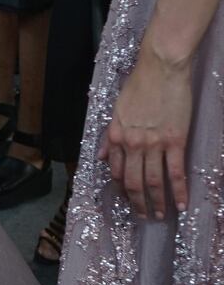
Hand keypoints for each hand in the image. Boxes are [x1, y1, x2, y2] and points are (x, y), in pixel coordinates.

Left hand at [99, 46, 191, 219]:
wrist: (160, 68)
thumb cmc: (139, 85)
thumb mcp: (117, 110)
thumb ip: (110, 136)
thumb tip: (103, 157)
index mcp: (116, 135)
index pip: (116, 171)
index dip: (121, 189)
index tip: (127, 200)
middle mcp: (132, 143)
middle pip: (133, 182)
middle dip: (138, 203)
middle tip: (143, 216)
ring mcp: (153, 144)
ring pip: (153, 182)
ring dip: (157, 202)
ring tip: (161, 215)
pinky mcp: (174, 141)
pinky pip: (175, 172)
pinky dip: (179, 191)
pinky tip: (181, 204)